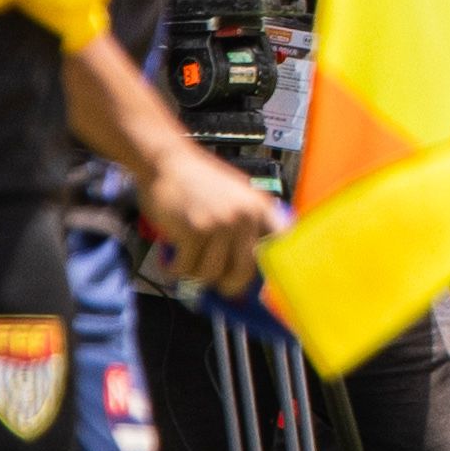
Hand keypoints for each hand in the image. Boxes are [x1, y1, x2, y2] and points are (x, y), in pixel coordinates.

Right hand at [137, 144, 284, 292]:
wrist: (168, 161)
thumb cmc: (199, 180)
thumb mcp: (237, 195)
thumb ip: (247, 224)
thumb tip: (251, 264)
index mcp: (262, 208)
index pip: (281, 246)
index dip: (273, 270)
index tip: (262, 285)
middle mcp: (246, 217)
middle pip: (244, 272)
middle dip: (229, 286)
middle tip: (220, 288)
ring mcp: (220, 224)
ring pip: (212, 273)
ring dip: (196, 275)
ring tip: (188, 264)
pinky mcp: (194, 230)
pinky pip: (187, 267)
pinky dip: (176, 270)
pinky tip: (172, 262)